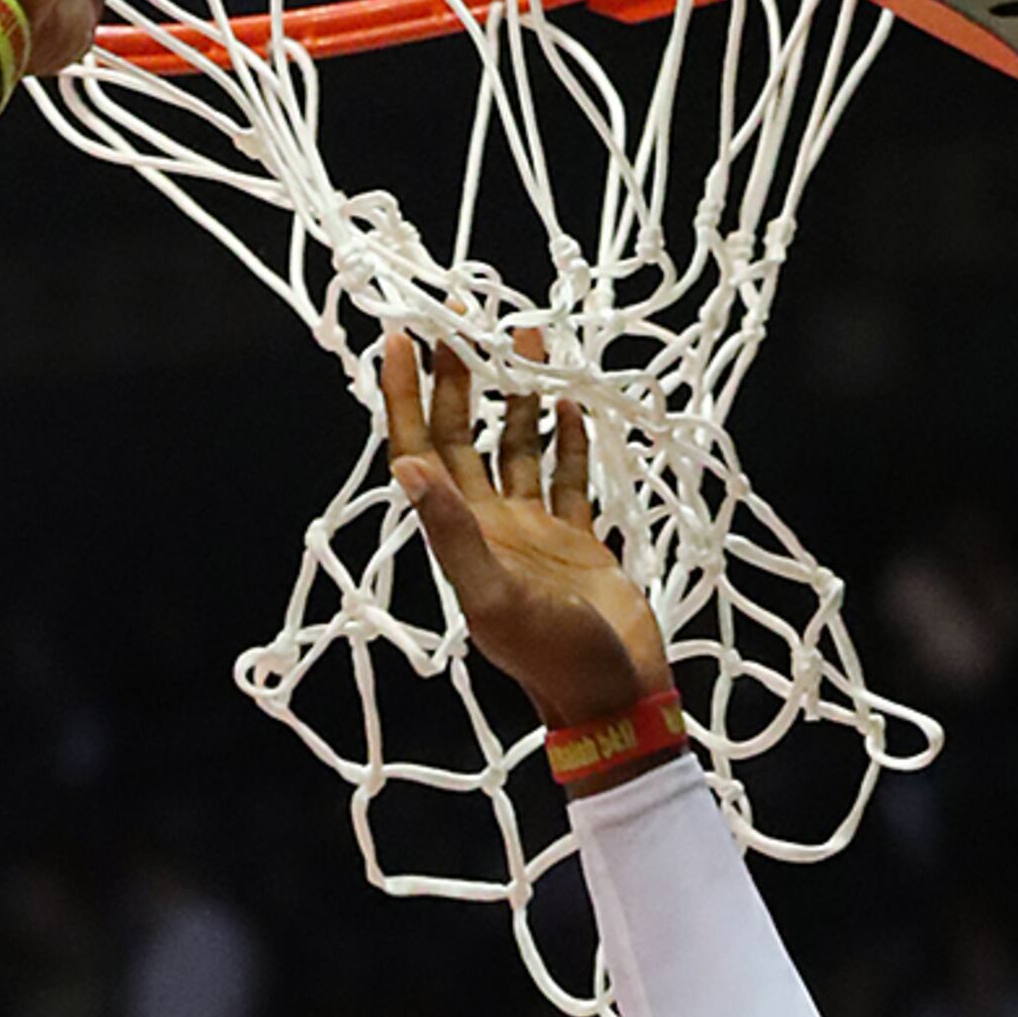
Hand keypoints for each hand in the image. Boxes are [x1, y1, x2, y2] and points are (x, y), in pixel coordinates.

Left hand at [382, 331, 672, 731]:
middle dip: (460, 378)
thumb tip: (406, 465)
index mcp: (462, 536)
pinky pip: (567, 476)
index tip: (404, 337)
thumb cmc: (553, 656)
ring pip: (518, 446)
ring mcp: (535, 532)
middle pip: (464, 437)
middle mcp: (491, 526)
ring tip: (526, 341)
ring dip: (518, 396)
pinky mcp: (578, 540)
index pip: (421, 450)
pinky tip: (570, 402)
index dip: (407, 397)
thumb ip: (450, 531)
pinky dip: (566, 438)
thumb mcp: (493, 595)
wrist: (614, 698)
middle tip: (465, 318)